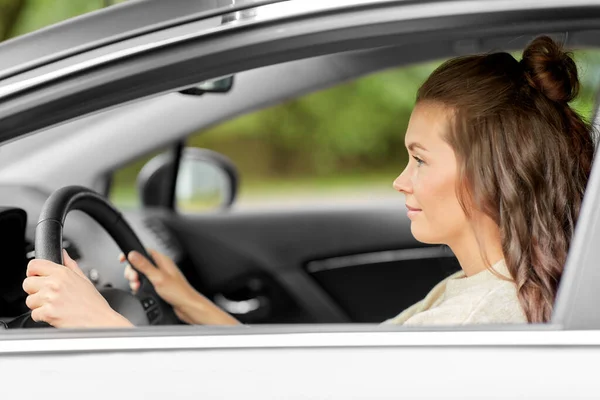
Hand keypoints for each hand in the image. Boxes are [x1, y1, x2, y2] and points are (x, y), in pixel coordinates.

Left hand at [23, 250, 132, 327]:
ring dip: (38, 306)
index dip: (33, 272)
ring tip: (54, 307)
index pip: (34, 265)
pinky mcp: (48, 313)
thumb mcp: (84, 279)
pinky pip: (34, 314)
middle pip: (27, 283)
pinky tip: (55, 315)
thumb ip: (70, 264)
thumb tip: (63, 254)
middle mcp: (54, 283)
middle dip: (34, 291)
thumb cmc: (93, 303)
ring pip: (29, 301)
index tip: (37, 278)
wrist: (99, 321)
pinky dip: (42, 317)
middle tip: (47, 296)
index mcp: (62, 273)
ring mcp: (50, 298)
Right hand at [121, 249, 239, 324]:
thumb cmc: (179, 292)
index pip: (144, 251)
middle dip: (133, 271)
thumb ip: (144, 266)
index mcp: (162, 261)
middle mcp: (161, 267)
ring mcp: (160, 277)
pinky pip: (144, 284)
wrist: (187, 307)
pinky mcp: (158, 286)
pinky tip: (140, 291)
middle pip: (140, 264)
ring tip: (136, 286)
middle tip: (133, 278)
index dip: (132, 254)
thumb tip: (132, 254)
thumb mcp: (158, 278)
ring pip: (141, 275)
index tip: (122, 259)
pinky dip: (139, 287)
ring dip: (135, 280)